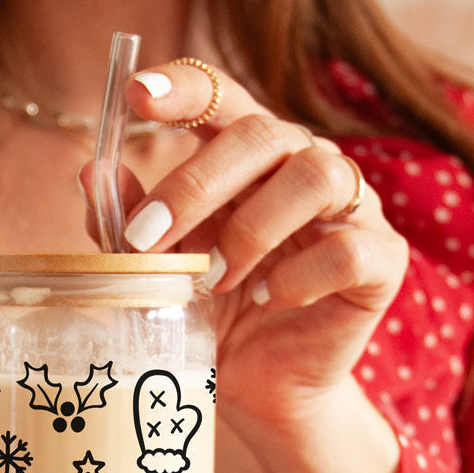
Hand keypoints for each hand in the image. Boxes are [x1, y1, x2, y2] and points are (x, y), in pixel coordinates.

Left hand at [84, 60, 408, 433]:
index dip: (184, 87)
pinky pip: (349, 249)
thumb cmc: (211, 314)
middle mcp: (304, 165)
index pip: (223, 96)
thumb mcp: (159, 267)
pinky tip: (267, 300)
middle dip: (194, 187)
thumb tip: (91, 171)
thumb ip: (128, 221)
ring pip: (318, 177)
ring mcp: (352, 208)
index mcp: (248, 155)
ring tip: (215, 280)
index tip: (138, 95)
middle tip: (148, 240)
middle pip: (263, 135)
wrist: (260, 385)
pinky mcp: (382, 260)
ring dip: (252, 230)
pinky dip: (300, 277)